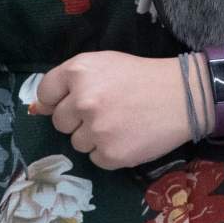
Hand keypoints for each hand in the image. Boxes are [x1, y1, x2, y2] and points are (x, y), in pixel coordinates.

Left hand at [30, 51, 190, 169]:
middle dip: (77, 120)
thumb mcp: (104, 64)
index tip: (70, 104)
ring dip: (93, 138)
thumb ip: (72, 81)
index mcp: (78, 71)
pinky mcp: (110, 154)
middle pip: (60, 122)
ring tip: (120, 124)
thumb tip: (41, 108)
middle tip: (105, 112)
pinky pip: (95, 159)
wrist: (182, 97)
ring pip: (77, 143)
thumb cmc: (141, 77)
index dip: (56, 101)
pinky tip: (128, 137)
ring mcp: (96, 129)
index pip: (45, 94)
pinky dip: (109, 153)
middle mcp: (82, 99)